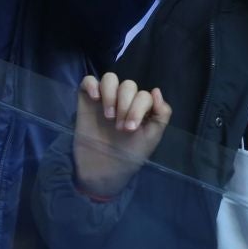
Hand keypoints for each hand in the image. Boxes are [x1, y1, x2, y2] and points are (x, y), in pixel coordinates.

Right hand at [73, 73, 171, 197]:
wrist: (103, 170)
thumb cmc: (130, 154)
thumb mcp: (152, 137)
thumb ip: (161, 114)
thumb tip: (156, 90)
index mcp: (141, 107)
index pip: (144, 95)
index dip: (138, 109)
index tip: (130, 129)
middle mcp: (124, 100)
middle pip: (128, 85)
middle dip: (125, 105)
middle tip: (119, 127)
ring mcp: (104, 99)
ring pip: (110, 79)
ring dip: (111, 95)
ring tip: (108, 116)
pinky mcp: (86, 101)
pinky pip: (88, 81)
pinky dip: (92, 85)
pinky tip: (95, 99)